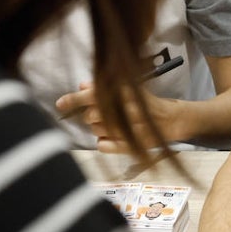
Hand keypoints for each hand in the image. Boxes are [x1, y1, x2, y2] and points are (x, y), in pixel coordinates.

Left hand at [55, 82, 184, 150]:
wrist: (171, 119)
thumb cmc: (145, 102)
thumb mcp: (126, 89)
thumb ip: (103, 87)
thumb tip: (82, 85)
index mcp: (123, 94)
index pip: (92, 95)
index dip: (72, 100)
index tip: (59, 104)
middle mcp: (125, 110)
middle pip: (91, 116)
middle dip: (90, 116)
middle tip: (98, 115)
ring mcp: (129, 129)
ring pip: (97, 131)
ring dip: (98, 129)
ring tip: (112, 125)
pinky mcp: (132, 144)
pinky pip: (105, 146)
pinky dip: (103, 143)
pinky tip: (109, 139)